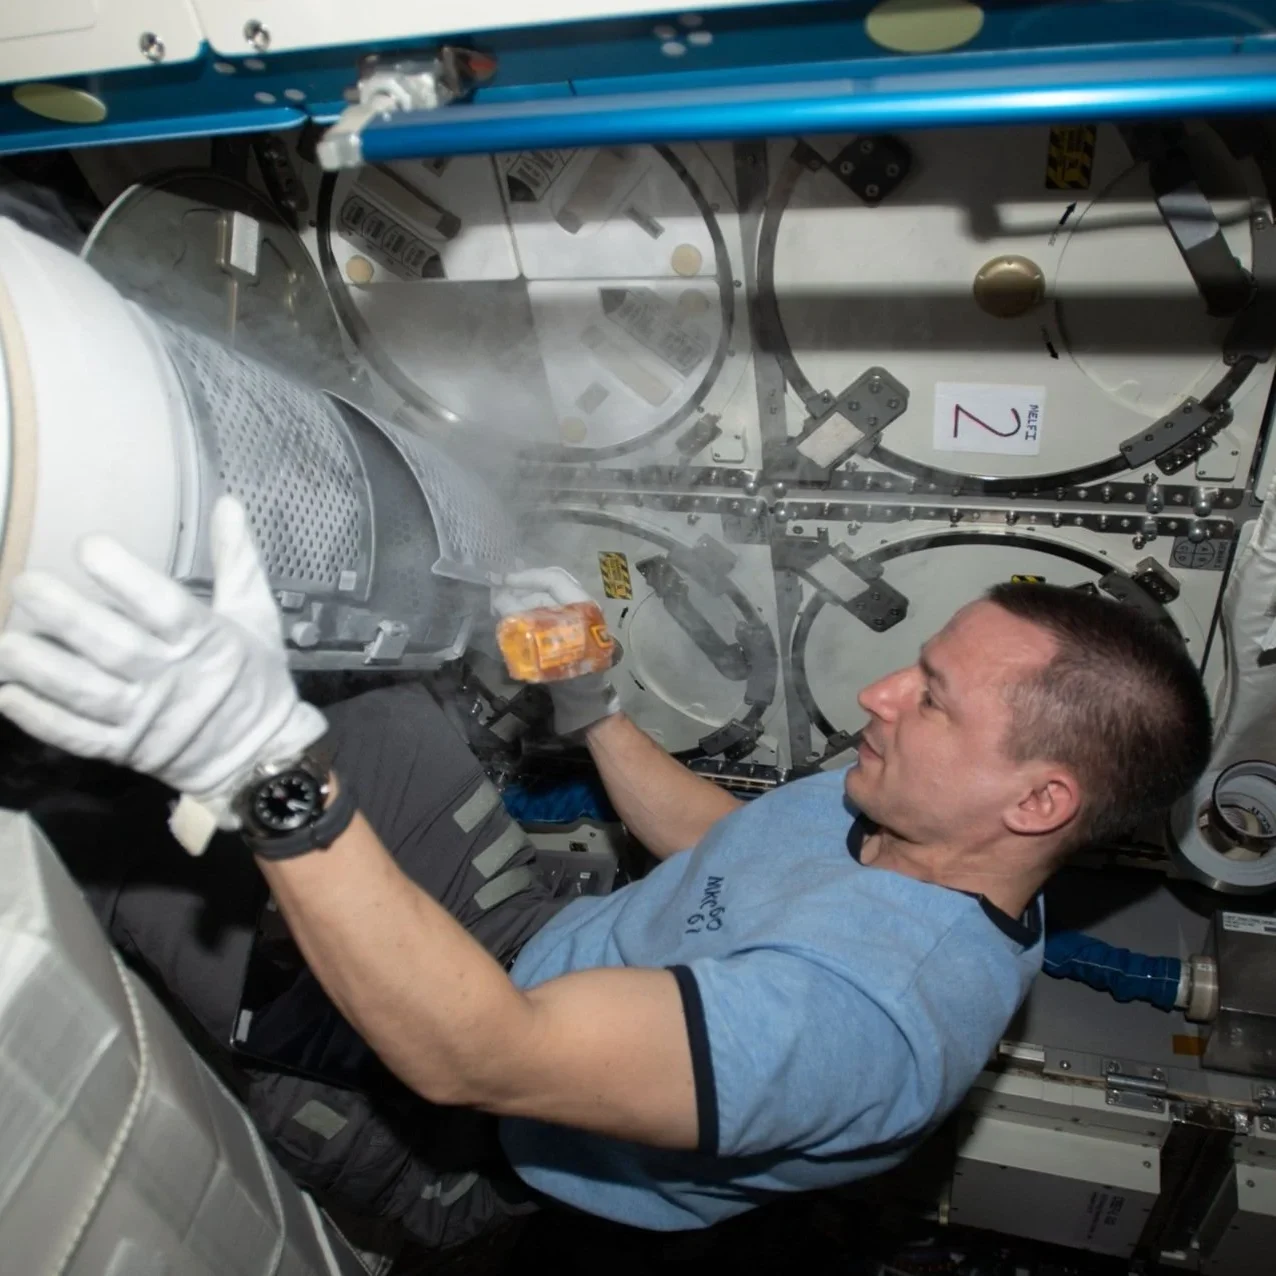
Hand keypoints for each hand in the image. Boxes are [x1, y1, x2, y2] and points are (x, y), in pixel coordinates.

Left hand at [0, 495, 325, 830]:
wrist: (261, 755)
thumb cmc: (255, 678)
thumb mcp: (257, 615)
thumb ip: (237, 560)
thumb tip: (228, 503)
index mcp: (206, 641)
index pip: (165, 607)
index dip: (127, 579)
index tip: (89, 547)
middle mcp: (172, 678)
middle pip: (115, 646)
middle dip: (67, 617)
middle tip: (25, 584)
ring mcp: (146, 718)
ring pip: (87, 693)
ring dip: (42, 669)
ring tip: (5, 642)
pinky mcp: (126, 750)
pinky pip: (79, 737)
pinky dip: (43, 720)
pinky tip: (9, 697)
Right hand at [491, 567, 619, 736]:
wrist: (583, 697)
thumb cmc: (567, 670)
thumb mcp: (542, 644)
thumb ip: (520, 620)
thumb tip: (500, 599)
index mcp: (583, 604)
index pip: (553, 579)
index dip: (527, 578)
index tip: (503, 583)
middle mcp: (581, 605)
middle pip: (548, 587)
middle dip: (522, 589)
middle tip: (499, 595)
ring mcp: (576, 617)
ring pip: (545, 600)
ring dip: (523, 602)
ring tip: (502, 610)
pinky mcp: (568, 629)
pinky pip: (546, 613)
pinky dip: (529, 614)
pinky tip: (513, 621)